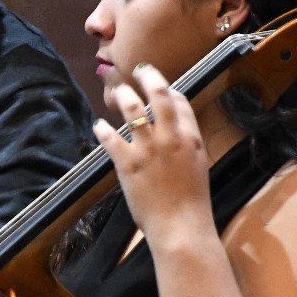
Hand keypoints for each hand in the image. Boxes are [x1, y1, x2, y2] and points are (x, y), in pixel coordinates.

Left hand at [92, 64, 212, 246]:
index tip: (161, 87)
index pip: (180, 102)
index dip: (169, 90)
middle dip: (148, 77)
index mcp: (191, 139)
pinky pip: (110, 138)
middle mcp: (171, 138)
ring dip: (123, 96)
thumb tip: (175, 132)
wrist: (181, 226)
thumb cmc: (192, 202)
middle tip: (140, 70)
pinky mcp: (128, 163)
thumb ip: (187, 146)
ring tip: (117, 91)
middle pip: (159, 95)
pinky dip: (102, 130)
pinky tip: (98, 126)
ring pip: (133, 109)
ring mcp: (148, 149)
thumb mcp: (198, 166)